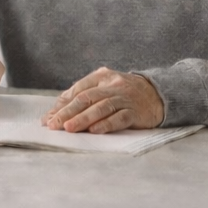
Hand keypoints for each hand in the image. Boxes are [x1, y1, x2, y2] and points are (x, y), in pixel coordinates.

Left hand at [43, 68, 163, 132]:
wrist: (158, 94)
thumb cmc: (124, 94)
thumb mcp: (104, 88)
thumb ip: (82, 97)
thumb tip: (54, 114)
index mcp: (101, 76)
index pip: (77, 90)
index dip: (61, 105)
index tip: (48, 119)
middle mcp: (112, 85)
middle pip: (86, 98)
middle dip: (68, 112)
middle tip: (54, 124)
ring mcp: (125, 98)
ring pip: (101, 107)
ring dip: (83, 119)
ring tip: (69, 128)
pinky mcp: (136, 112)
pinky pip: (120, 117)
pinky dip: (106, 124)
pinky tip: (94, 130)